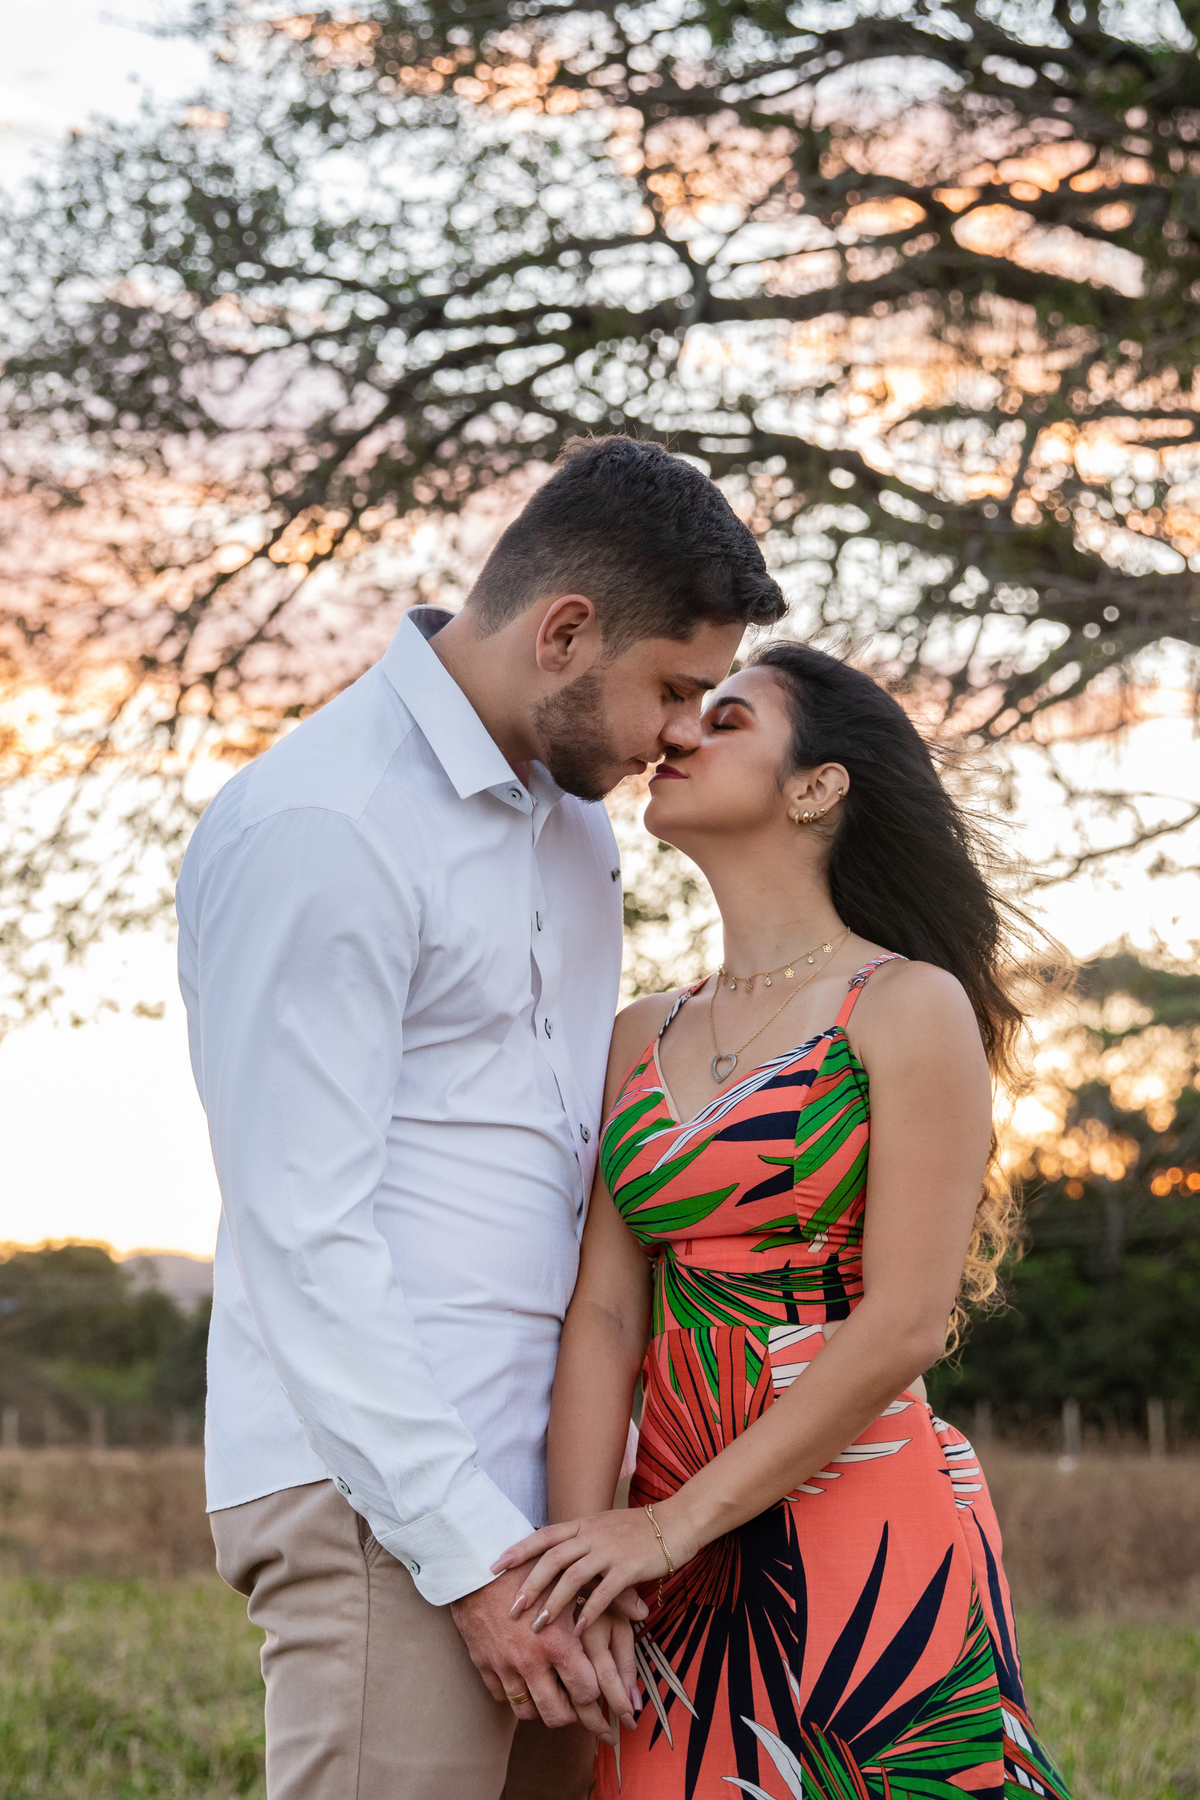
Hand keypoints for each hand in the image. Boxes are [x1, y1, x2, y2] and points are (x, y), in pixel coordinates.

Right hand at [450, 1562, 631, 1740]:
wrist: (476, 1564)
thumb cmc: (530, 1567)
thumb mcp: (573, 1577)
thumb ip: (610, 1595)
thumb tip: (643, 1612)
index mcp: (555, 1642)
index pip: (585, 1691)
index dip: (597, 1699)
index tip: (604, 1701)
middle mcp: (530, 1661)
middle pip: (557, 1714)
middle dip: (574, 1719)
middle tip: (584, 1718)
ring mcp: (504, 1666)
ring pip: (527, 1712)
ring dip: (542, 1709)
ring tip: (554, 1699)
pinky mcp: (484, 1665)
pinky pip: (503, 1697)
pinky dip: (516, 1695)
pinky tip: (527, 1683)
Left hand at [493, 1506, 696, 1635]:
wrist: (676, 1523)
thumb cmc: (638, 1530)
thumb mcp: (603, 1527)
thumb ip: (580, 1541)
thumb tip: (555, 1558)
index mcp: (583, 1524)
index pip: (543, 1536)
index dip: (517, 1550)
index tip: (493, 1567)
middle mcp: (592, 1534)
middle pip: (551, 1559)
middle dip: (528, 1585)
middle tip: (511, 1609)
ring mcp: (609, 1550)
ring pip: (572, 1577)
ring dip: (552, 1603)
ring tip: (538, 1627)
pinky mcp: (628, 1568)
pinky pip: (603, 1593)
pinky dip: (587, 1613)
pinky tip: (576, 1631)